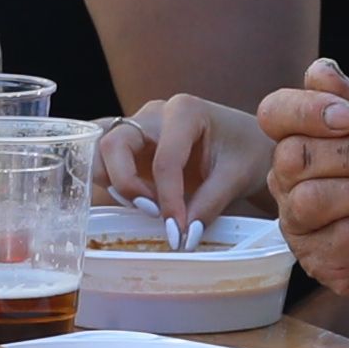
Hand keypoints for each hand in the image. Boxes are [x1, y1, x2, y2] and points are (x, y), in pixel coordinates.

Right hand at [100, 91, 277, 229]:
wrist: (249, 145)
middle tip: (152, 213)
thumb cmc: (247, 152)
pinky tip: (130, 203)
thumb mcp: (236, 177)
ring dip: (112, 184)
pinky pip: (104, 160)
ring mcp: (138, 128)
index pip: (164, 159)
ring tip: (145, 207)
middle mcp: (154, 113)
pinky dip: (107, 181)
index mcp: (185, 111)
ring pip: (99, 151)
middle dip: (126, 184)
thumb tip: (182, 236)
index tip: (177, 231)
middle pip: (113, 145)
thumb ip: (209, 205)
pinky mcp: (131, 148)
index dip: (168, 199)